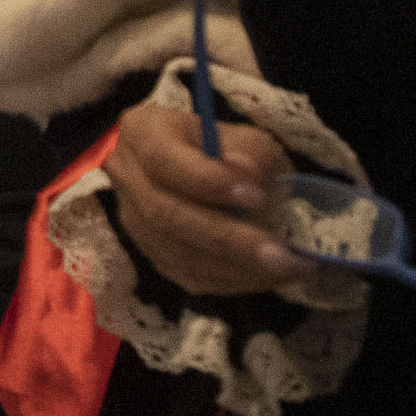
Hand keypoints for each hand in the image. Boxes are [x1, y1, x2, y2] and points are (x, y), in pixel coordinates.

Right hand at [108, 101, 309, 296]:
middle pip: (168, 215)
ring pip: (178, 253)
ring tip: (287, 268)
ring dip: (236, 267)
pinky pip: (188, 276)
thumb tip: (247, 177)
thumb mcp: (241, 135)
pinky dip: (232, 280)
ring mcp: (135, 222)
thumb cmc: (220, 146)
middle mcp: (128, 179)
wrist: (195, 166)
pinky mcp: (154, 254)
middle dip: (228, 239)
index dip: (206, 181)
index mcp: (142, 134)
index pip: (162, 160)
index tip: (256, 196)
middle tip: (280, 254)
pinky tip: (267, 277)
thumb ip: (248, 152)